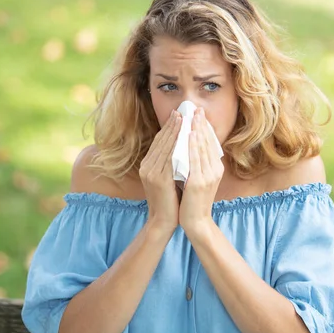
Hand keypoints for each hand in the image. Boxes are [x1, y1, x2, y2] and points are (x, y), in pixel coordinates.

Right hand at [139, 110, 181, 233]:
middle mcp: (147, 166)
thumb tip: (182, 146)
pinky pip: (170, 158)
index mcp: (148, 165)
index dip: (169, 127)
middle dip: (173, 125)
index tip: (178, 115)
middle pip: (161, 140)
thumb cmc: (170, 201)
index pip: (159, 141)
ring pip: (166, 146)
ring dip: (176, 131)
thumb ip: (171, 163)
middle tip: (182, 111)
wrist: (163, 221)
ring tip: (185, 118)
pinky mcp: (159, 179)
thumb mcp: (168, 178)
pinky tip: (186, 137)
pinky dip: (178, 146)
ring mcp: (151, 172)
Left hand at [179, 108, 223, 232]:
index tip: (199, 113)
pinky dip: (193, 145)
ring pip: (203, 148)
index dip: (205, 128)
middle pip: (208, 143)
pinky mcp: (198, 182)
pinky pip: (196, 159)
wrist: (195, 222)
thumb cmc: (193, 201)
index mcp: (215, 169)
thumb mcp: (199, 179)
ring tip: (193, 116)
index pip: (210, 144)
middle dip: (202, 125)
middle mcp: (214, 170)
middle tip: (196, 109)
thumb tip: (191, 146)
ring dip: (198, 130)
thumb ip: (198, 164)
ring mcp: (207, 176)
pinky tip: (190, 134)